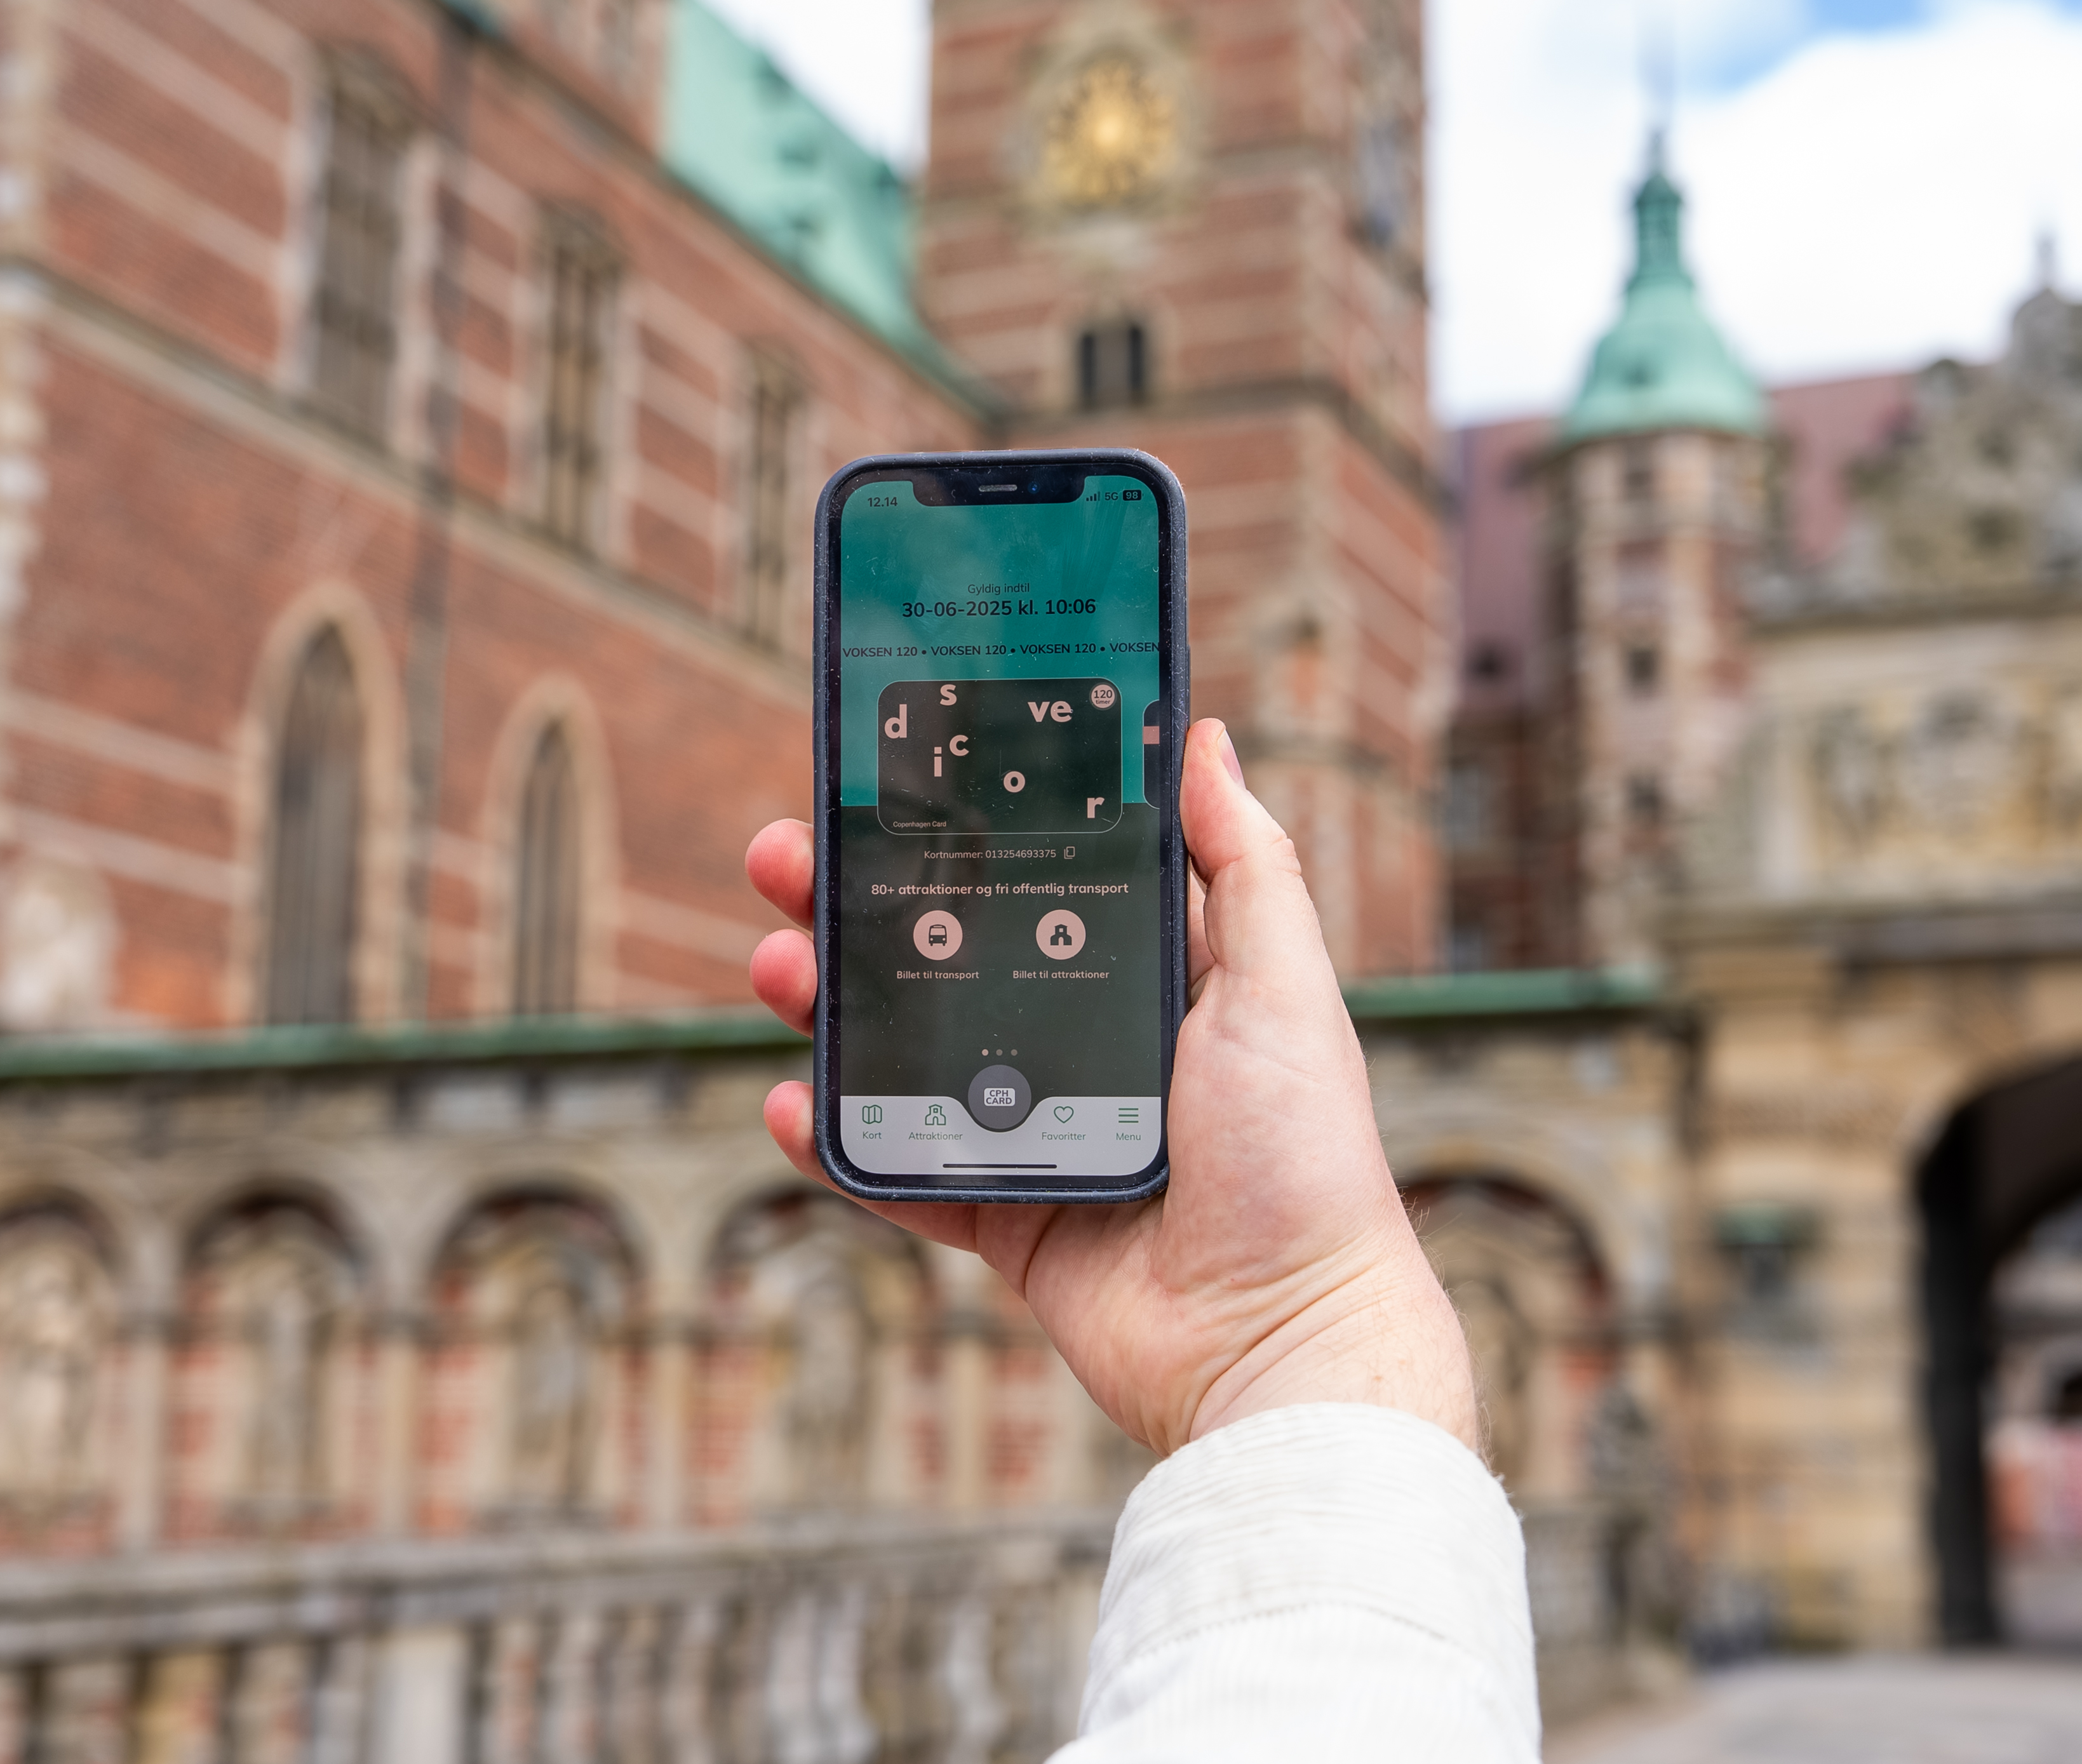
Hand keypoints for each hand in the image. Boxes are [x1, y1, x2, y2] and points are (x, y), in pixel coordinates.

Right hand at [745, 718, 1477, 1456]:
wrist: (1282, 1344)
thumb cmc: (1304, 1162)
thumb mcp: (1282, 987)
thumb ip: (1243, 865)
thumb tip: (1203, 737)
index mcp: (1157, 980)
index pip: (1043, 878)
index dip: (965, 830)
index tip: (891, 780)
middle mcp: (1093, 1046)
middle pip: (952, 954)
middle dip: (862, 904)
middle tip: (787, 857)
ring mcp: (1041, 1133)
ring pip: (909, 1053)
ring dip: (831, 1004)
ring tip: (777, 965)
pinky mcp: (1006, 1221)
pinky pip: (901, 1171)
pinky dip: (839, 1141)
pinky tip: (793, 1102)